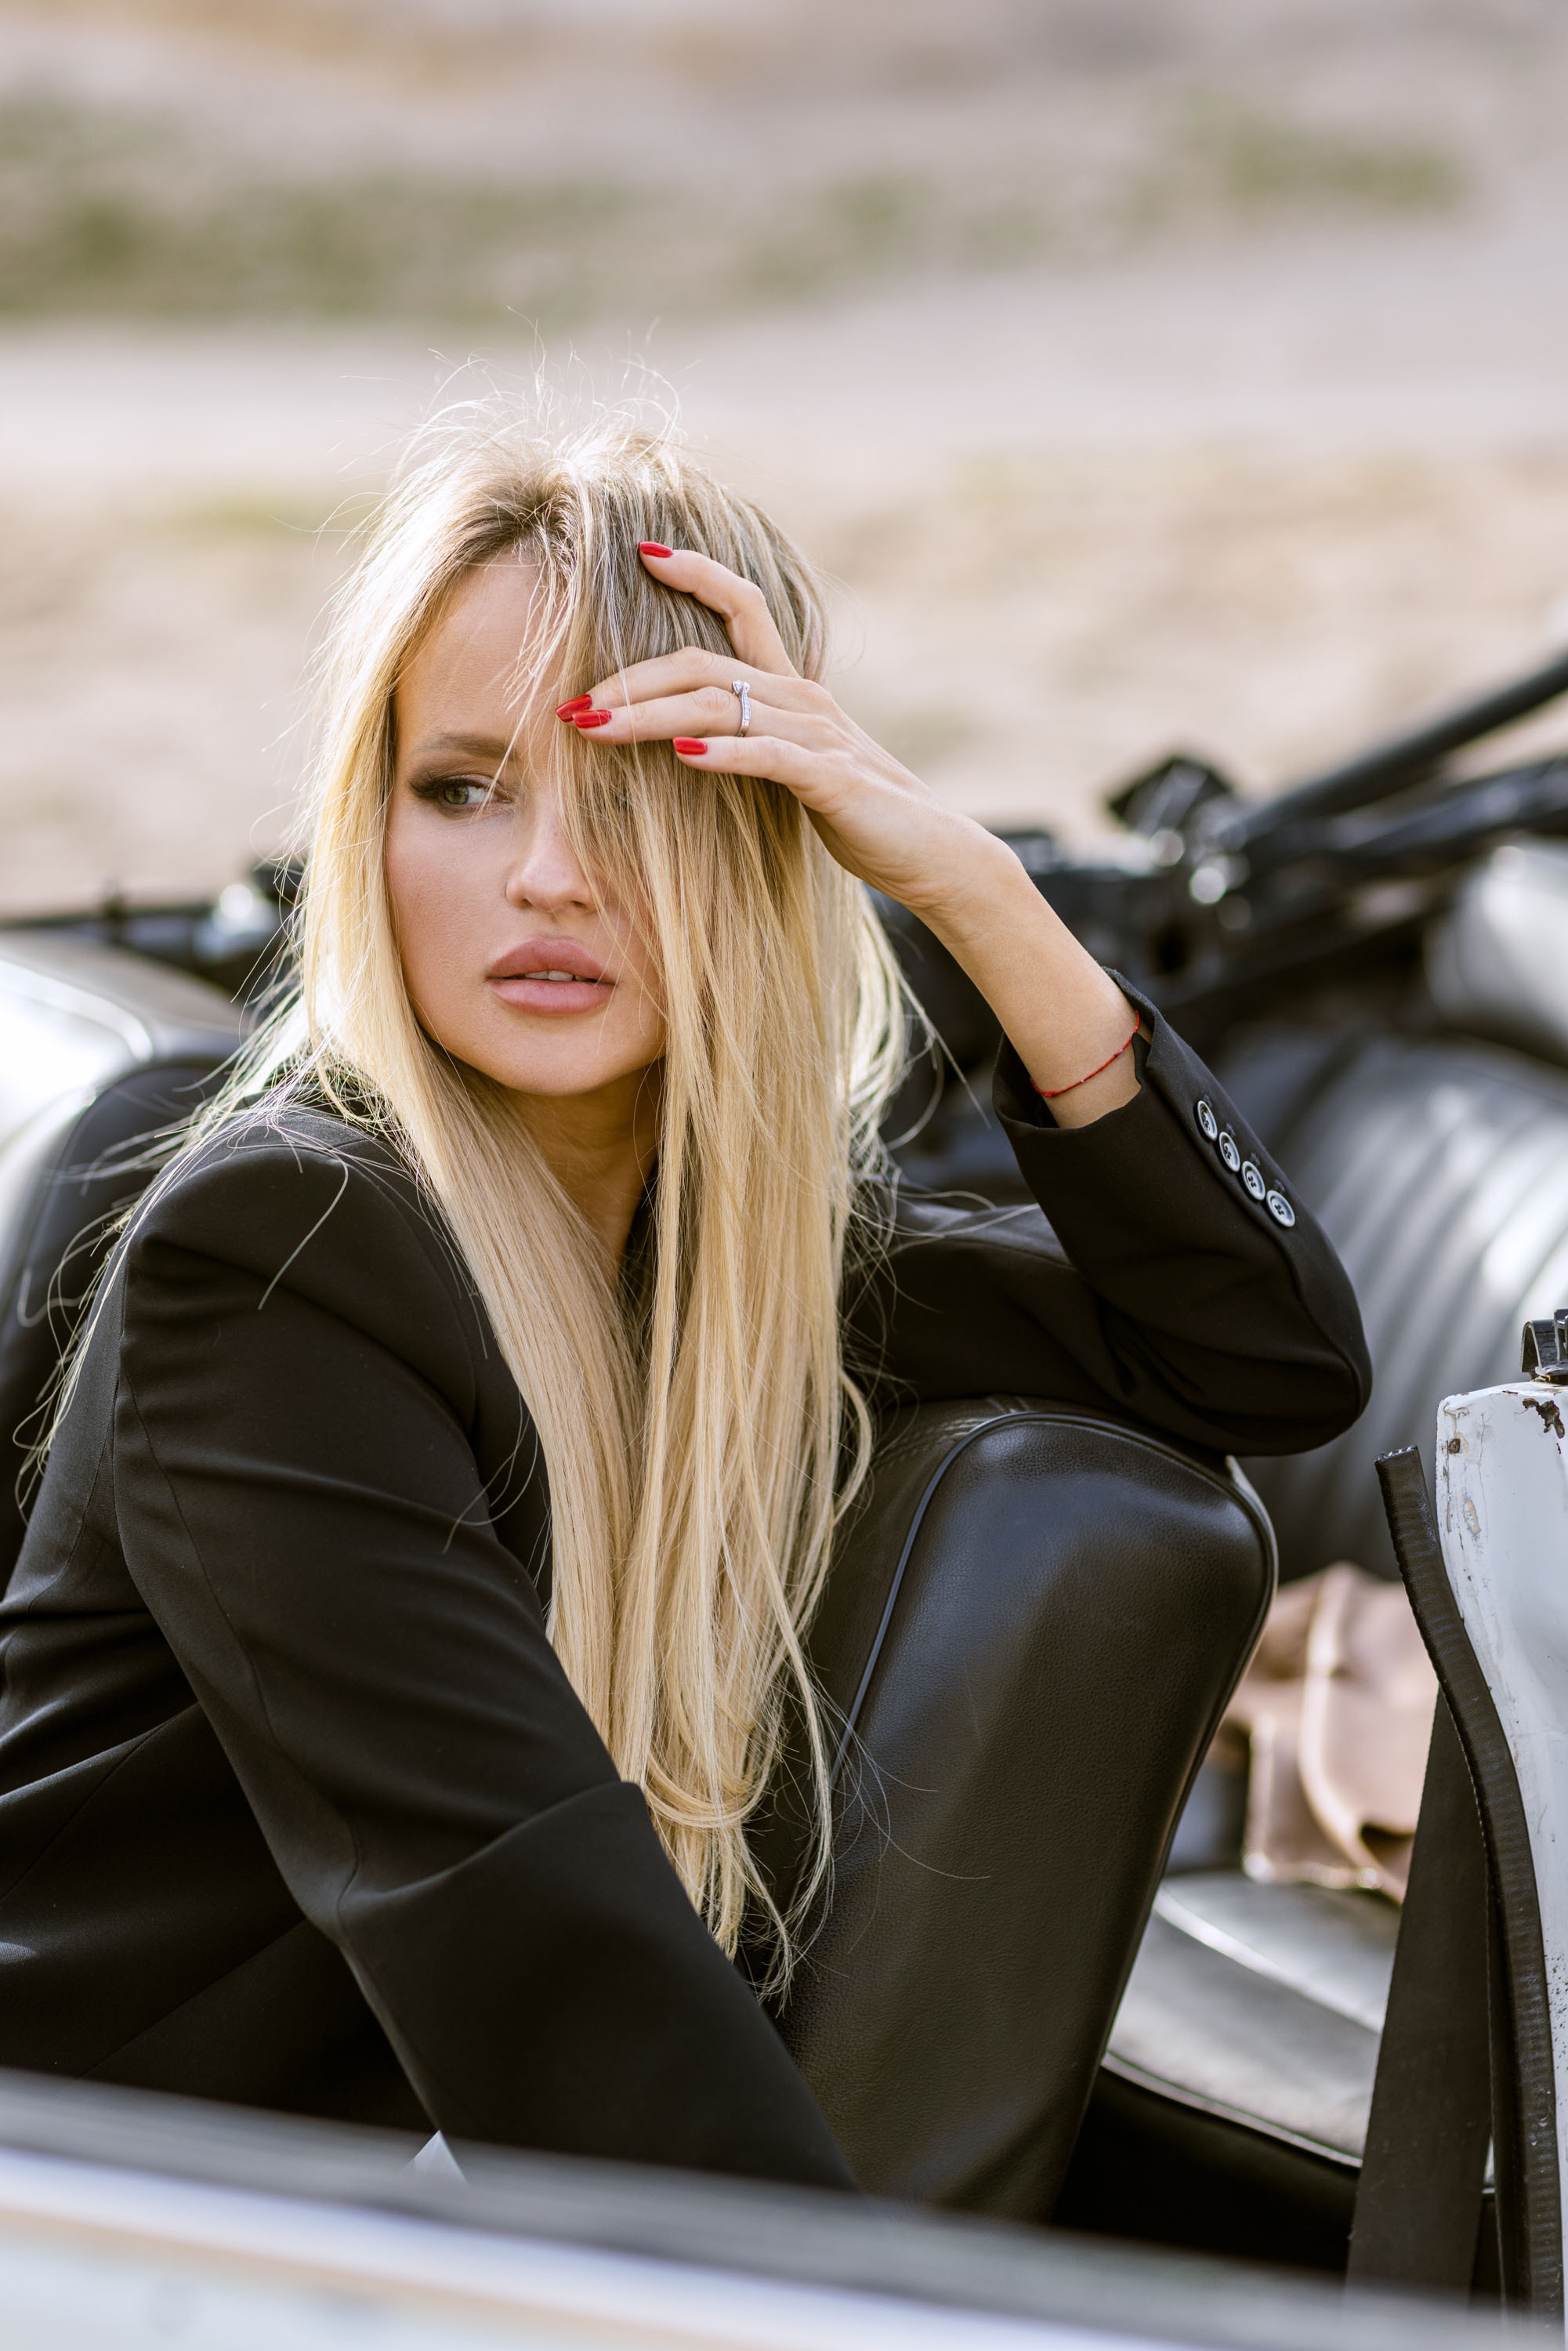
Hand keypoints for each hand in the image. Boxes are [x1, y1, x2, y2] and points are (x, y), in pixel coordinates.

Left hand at [567, 546, 1013, 933]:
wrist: (936, 856)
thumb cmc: (863, 818)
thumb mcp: (799, 768)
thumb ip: (755, 742)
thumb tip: (693, 739)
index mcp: (794, 688)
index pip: (744, 605)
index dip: (697, 571)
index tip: (643, 551)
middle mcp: (804, 698)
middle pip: (702, 663)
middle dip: (629, 679)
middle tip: (572, 703)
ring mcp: (819, 735)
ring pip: (719, 706)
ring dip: (649, 717)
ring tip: (594, 728)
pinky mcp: (831, 780)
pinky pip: (768, 756)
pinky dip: (723, 753)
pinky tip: (683, 758)